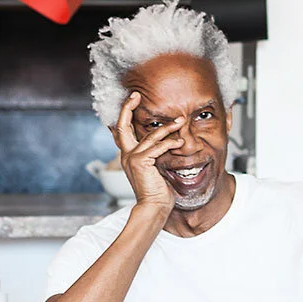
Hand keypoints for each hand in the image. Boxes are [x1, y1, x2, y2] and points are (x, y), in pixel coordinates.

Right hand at [112, 92, 183, 210]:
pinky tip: (180, 144)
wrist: (154, 206)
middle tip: (136, 95)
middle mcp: (127, 155)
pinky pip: (158, 147)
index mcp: (129, 156)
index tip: (133, 100)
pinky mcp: (141, 162)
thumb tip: (168, 139)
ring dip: (168, 127)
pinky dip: (171, 143)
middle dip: (127, 108)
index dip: (125, 114)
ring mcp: (132, 158)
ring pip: (150, 135)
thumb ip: (156, 153)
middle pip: (122, 126)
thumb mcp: (156, 167)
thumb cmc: (158, 190)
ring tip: (181, 121)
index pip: (122, 131)